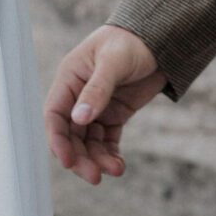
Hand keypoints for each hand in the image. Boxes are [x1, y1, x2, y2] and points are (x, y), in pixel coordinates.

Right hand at [44, 24, 167, 182]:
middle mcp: (79, 96)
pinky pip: (107, 141)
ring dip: (97, 159)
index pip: (55, 115)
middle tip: (95, 176)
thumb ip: (96, 90)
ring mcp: (97, 107)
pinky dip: (110, 155)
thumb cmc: (130, 42)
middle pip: (71, 135)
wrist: (160, 39)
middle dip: (80, 157)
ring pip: (89, 142)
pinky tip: (119, 165)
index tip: (67, 162)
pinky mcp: (115, 115)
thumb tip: (78, 119)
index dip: (57, 140)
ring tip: (115, 171)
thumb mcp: (113, 62)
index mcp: (70, 79)